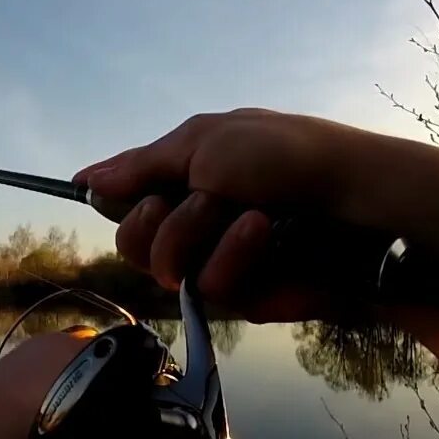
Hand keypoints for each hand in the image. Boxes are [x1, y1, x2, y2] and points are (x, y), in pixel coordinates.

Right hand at [74, 108, 438, 321]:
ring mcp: (217, 261)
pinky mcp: (245, 296)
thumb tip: (82, 178)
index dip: (120, 203)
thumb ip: (139, 166)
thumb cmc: (287, 155)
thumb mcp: (204, 142)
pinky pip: (208, 288)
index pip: (122, 206)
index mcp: (182, 181)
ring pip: (162, 267)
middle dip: (157, 219)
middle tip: (198, 197)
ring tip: (249, 212)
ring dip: (199, 232)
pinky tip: (262, 234)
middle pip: (131, 244)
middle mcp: (194, 224)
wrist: (357, 195)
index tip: (134, 191)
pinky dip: (231, 256)